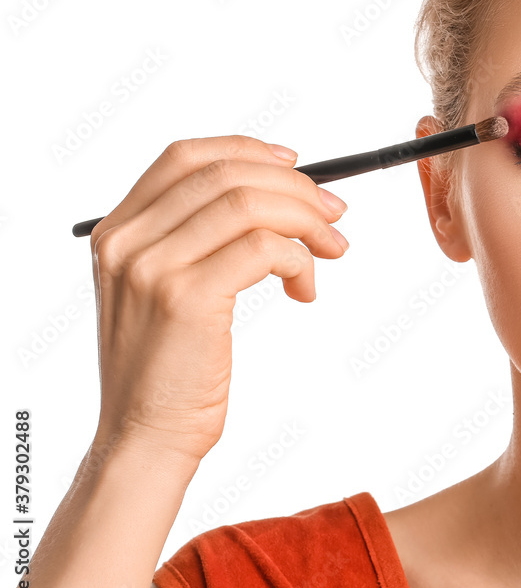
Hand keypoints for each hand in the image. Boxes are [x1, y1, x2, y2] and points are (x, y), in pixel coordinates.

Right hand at [88, 135, 348, 462]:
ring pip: (250, 205)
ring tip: (331, 251)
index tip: (296, 166)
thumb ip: (198, 242)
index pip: (186, 157)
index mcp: (119, 231)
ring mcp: (152, 267)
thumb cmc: (171, 370)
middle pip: (226, 174)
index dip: (248, 151)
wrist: (146, 437)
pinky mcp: (185, 298)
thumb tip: (277, 198)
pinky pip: (263, 248)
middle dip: (295, 188)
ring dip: (308, 222)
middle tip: (334, 215)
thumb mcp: (167, 292)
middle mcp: (127, 241)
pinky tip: (305, 289)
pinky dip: (300, 260)